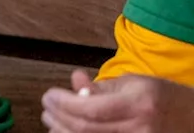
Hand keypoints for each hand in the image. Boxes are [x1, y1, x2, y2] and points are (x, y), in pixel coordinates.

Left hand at [42, 68, 193, 131]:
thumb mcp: (135, 83)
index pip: (90, 108)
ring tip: (52, 120)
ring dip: (63, 132)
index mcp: (138, 104)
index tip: (49, 95)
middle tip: (46, 107)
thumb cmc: (164, 98)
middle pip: (85, 129)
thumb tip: (74, 82)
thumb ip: (102, 85)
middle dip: (58, 117)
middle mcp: (139, 129)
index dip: (63, 103)